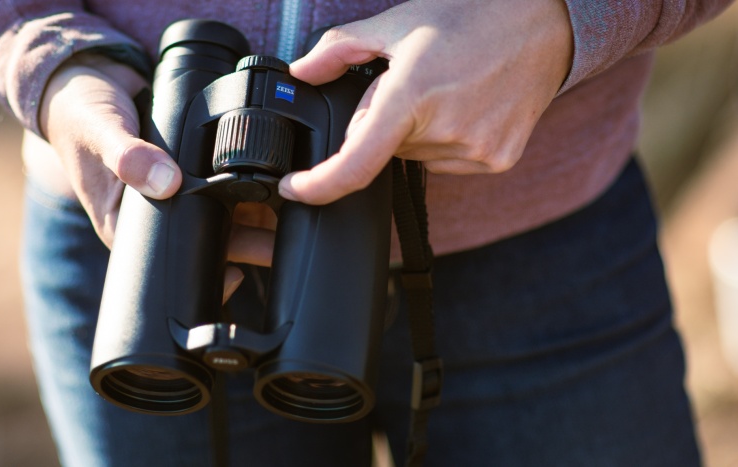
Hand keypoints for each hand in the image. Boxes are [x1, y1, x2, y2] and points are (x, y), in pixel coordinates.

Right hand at [39, 53, 273, 300]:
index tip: (241, 272)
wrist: (84, 86)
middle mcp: (153, 221)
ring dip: (255, 218)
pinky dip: (248, 189)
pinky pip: (224, 192)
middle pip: (208, 245)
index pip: (174, 267)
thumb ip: (128, 157)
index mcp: (125, 229)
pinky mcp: (188, 178)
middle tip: (279, 241)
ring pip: (223, 220)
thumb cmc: (82, 117)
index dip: (209, 272)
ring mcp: (173, 200)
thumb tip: (166, 183)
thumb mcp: (100, 133)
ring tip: (285, 213)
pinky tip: (273, 186)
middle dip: (247, 246)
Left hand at [279, 0, 573, 204]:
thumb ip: (339, 48)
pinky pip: (446, 162)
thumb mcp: (397, 23)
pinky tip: (465, 107)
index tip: (295, 188)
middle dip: (384, 122)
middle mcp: (446, 130)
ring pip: (414, 157)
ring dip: (415, 132)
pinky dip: (444, 141)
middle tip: (414, 84)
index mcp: (413, 95)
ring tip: (445, 90)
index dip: (318, 185)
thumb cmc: (470, 16)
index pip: (355, 163)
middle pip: (384, 148)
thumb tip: (302, 72)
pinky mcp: (497, 160)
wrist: (544, 22)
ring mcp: (475, 150)